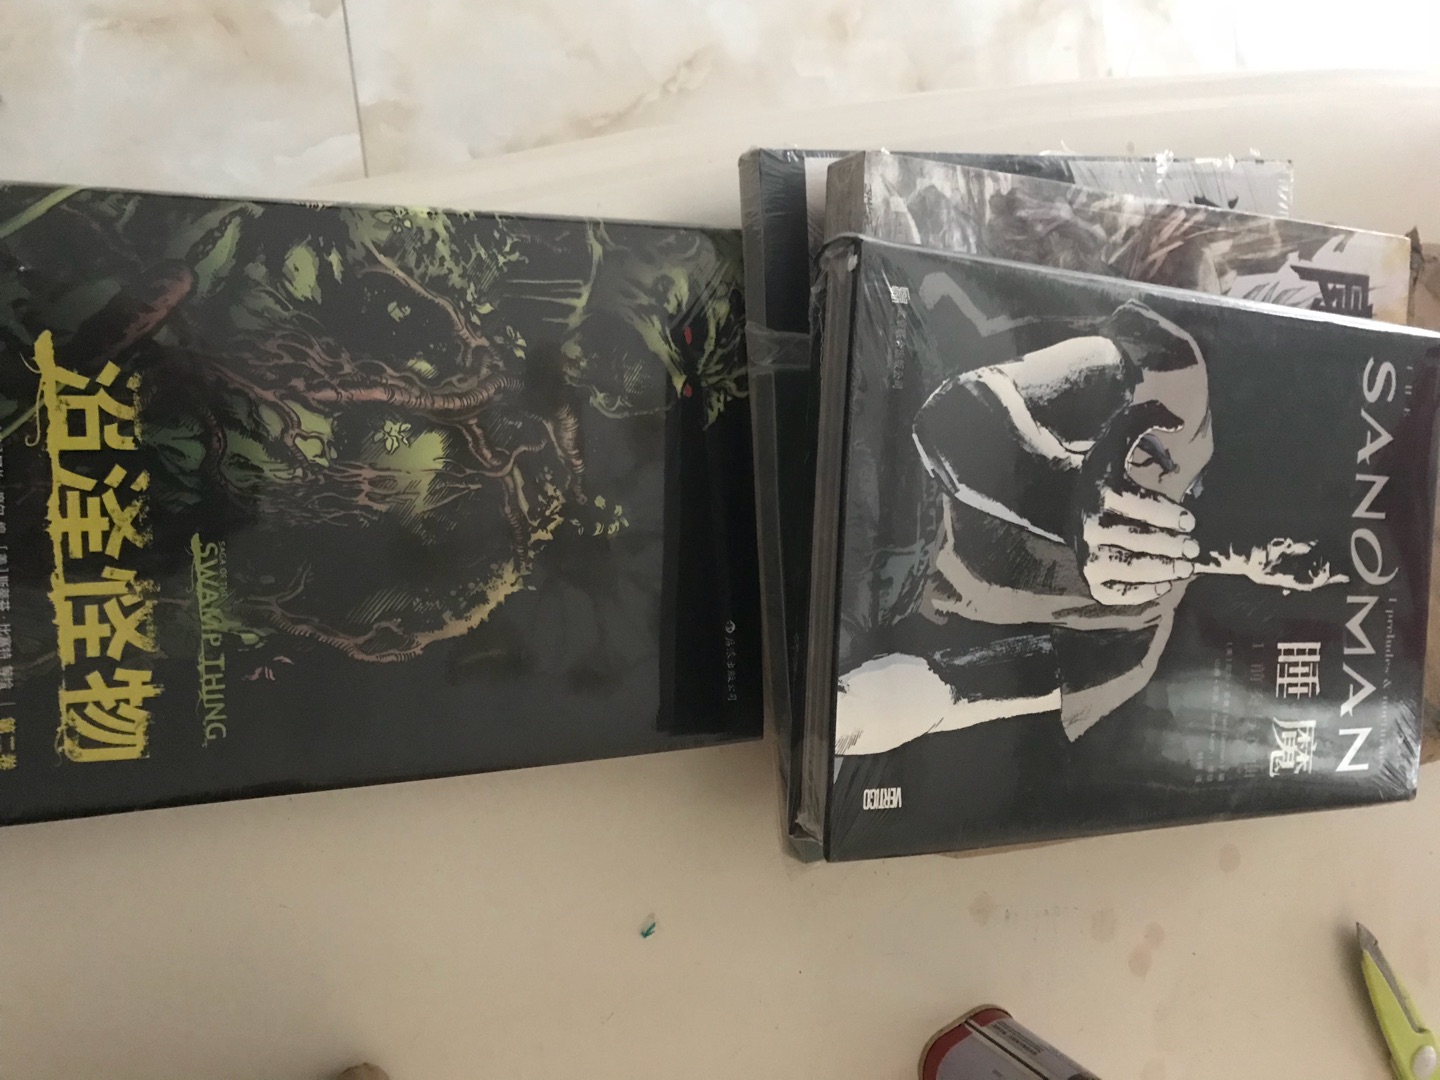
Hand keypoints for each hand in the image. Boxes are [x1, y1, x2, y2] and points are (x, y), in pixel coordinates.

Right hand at [1072, 401, 1199, 605]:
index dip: (1165, 513)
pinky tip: (1163, 586)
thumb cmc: (1109, 468)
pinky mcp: (1090, 578)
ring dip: (1158, 571)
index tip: (1190, 520)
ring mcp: (1087, 553)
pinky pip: (1113, 592)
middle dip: (1168, 545)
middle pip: (1132, 539)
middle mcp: (1088, 523)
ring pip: (1124, 567)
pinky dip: (1138, 594)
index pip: (1133, 504)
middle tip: (1193, 547)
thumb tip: (1179, 423)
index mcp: (1099, 489)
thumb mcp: (1123, 436)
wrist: (1074, 499)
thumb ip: (1150, 417)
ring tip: (1185, 568)